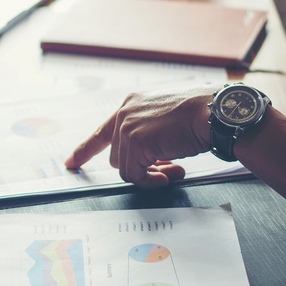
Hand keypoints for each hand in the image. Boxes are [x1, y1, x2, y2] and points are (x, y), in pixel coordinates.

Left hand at [66, 86, 214, 187]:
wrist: (214, 112)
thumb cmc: (202, 114)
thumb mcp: (168, 118)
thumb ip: (151, 133)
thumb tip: (150, 161)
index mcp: (132, 103)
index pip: (102, 131)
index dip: (86, 149)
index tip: (71, 162)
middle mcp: (126, 112)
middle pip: (117, 155)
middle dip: (141, 166)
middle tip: (168, 168)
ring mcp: (128, 127)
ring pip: (126, 168)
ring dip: (150, 175)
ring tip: (175, 169)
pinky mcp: (135, 142)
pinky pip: (135, 176)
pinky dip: (152, 182)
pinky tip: (171, 174)